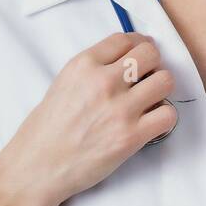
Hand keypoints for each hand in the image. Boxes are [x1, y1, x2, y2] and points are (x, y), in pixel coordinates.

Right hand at [0, 31, 176, 205]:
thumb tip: (126, 60)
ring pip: (165, 80)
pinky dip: (164, 117)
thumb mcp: (64, 83)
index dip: (137, 45)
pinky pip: (168, 115)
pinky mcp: (131, 136)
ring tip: (150, 101)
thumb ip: (94, 69)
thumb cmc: (46, 129)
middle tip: (147, 78)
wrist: (37, 166)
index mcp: (83, 65)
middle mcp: (103, 82)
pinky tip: (150, 122)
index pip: (125, 39)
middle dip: (153, 64)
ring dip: (161, 90)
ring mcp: (119, 109)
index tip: (140, 55)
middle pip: (151, 54)